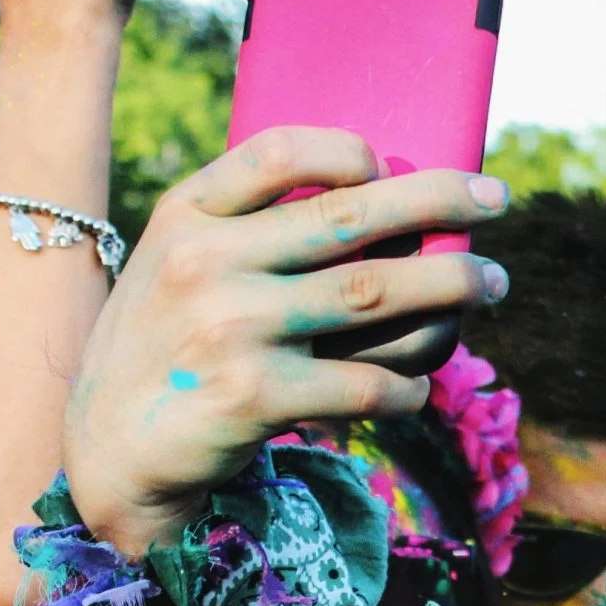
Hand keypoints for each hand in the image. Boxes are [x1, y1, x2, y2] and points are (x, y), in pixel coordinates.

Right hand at [62, 130, 510, 554]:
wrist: (109, 455)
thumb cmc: (163, 353)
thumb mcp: (173, 267)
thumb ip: (244, 233)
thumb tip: (381, 207)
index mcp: (185, 216)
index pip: (278, 151)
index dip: (349, 150)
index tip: (392, 166)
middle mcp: (205, 262)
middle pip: (351, 215)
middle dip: (439, 202)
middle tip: (496, 199)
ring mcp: (231, 328)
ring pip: (375, 292)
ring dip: (451, 288)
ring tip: (493, 283)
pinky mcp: (256, 397)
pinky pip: (366, 383)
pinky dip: (408, 385)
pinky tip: (420, 387)